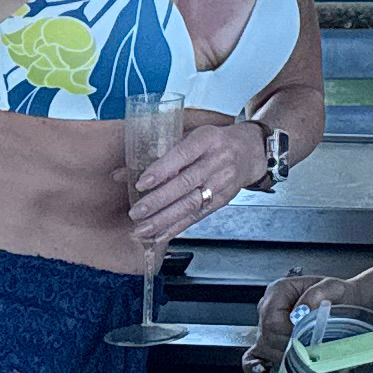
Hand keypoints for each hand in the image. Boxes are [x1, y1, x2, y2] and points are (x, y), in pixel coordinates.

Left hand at [127, 108, 264, 250]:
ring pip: (191, 203)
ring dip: (164, 219)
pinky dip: (176, 228)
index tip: (140, 183)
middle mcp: (217, 160)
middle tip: (135, 212)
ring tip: (141, 229)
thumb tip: (121, 174)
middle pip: (186, 183)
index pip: (183, 154)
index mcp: (207, 139)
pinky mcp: (223, 200)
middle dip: (159, 201)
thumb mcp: (190, 136)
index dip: (162, 170)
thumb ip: (158, 154)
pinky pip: (198, 216)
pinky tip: (158, 236)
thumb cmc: (213, 142)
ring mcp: (222, 182)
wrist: (251, 151)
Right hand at [247, 269, 344, 372]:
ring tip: (304, 354)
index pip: (272, 321)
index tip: (305, 339)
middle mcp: (267, 306)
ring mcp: (266, 324)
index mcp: (278, 290)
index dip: (287, 334)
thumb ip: (318, 294)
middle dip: (287, 346)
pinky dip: (258, 363)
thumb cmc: (337, 295)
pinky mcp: (269, 339)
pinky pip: (254, 354)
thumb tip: (301, 311)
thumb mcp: (334, 287)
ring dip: (282, 355)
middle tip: (309, 350)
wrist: (344, 302)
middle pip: (266, 335)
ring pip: (263, 347)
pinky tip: (265, 367)